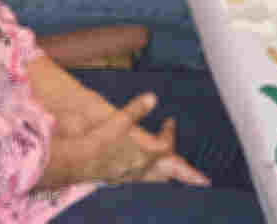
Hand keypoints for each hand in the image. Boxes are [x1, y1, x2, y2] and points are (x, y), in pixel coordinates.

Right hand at [51, 93, 208, 186]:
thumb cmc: (98, 140)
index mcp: (145, 154)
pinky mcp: (117, 177)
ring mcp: (129, 175)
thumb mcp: (118, 120)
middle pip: (169, 172)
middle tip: (202, 180)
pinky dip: (148, 175)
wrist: (74, 161)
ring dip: (167, 174)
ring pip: (154, 178)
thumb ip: (136, 109)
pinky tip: (143, 171)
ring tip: (177, 175)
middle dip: (186, 174)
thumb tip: (153, 97)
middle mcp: (140, 168)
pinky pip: (140, 178)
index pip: (166, 145)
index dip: (170, 133)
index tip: (171, 121)